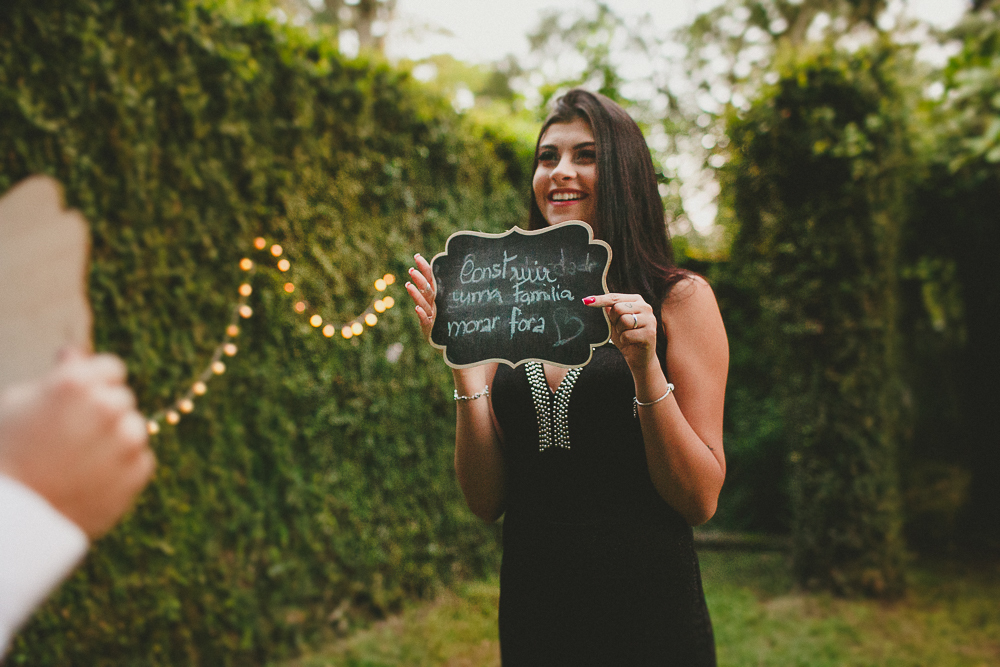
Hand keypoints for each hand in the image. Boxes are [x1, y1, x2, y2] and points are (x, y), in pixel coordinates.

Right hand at [0, 350, 154, 538]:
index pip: (111, 368)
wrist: (11, 519)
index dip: (95, 384)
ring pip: (133, 429)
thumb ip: (57, 376)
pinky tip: (90, 479)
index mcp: (77, 384)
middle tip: (70, 438)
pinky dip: (122, 467)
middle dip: (102, 412)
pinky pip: (140, 459)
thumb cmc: (6, 453)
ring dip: (115, 440)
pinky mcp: (139, 471)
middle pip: (121, 399)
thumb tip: (75, 354)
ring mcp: (127, 440)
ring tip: (78, 462)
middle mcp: (108, 407)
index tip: (78, 404)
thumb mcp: (18, 404)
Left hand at [405, 253, 437, 341]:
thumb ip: (428, 291)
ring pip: (425, 303)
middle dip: (420, 279)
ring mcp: (433, 315)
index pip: (430, 279)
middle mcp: (435, 303)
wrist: (448, 341)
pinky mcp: (430, 327)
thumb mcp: (434, 305)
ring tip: (408, 285)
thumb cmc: (439, 320)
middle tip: (411, 270)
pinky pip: (426, 319)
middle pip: (428, 289)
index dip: (424, 268)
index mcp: (436, 296)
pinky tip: (416, 308)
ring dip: (416, 294)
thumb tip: (421, 271)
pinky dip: (422, 314)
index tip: (417, 256)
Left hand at [584, 293, 659, 376]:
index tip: (585, 301)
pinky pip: (627, 335)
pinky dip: (624, 341)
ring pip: (624, 320)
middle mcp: (646, 307)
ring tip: (626, 335)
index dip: (600, 300)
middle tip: (620, 329)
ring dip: (620, 331)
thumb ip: (608, 311)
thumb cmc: (626, 337)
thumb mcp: (615, 322)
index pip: (615, 297)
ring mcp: (650, 319)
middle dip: (614, 321)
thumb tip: (591, 300)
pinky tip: (631, 342)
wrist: (640, 358)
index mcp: (636, 300)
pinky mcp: (650, 333)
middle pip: (618, 308)